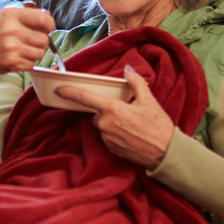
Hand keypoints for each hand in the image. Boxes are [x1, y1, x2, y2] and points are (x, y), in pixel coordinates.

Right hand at [0, 5, 55, 88]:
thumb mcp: (2, 16)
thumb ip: (24, 13)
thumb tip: (47, 14)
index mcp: (10, 14)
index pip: (44, 19)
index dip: (49, 25)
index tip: (45, 28)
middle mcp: (11, 29)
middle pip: (44, 39)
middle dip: (40, 42)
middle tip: (30, 41)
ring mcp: (11, 47)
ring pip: (40, 53)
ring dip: (34, 53)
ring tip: (22, 50)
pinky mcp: (11, 62)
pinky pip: (32, 64)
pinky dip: (27, 63)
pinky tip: (16, 58)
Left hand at [55, 65, 174, 168]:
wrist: (165, 153)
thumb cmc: (158, 126)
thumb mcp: (149, 100)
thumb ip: (135, 83)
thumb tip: (128, 70)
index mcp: (112, 109)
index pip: (84, 98)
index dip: (69, 92)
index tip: (58, 89)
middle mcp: (105, 124)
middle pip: (97, 113)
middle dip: (107, 111)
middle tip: (127, 112)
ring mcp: (106, 138)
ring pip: (102, 125)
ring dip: (111, 123)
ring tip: (131, 125)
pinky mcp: (110, 149)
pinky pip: (107, 137)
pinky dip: (114, 133)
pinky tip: (130, 134)